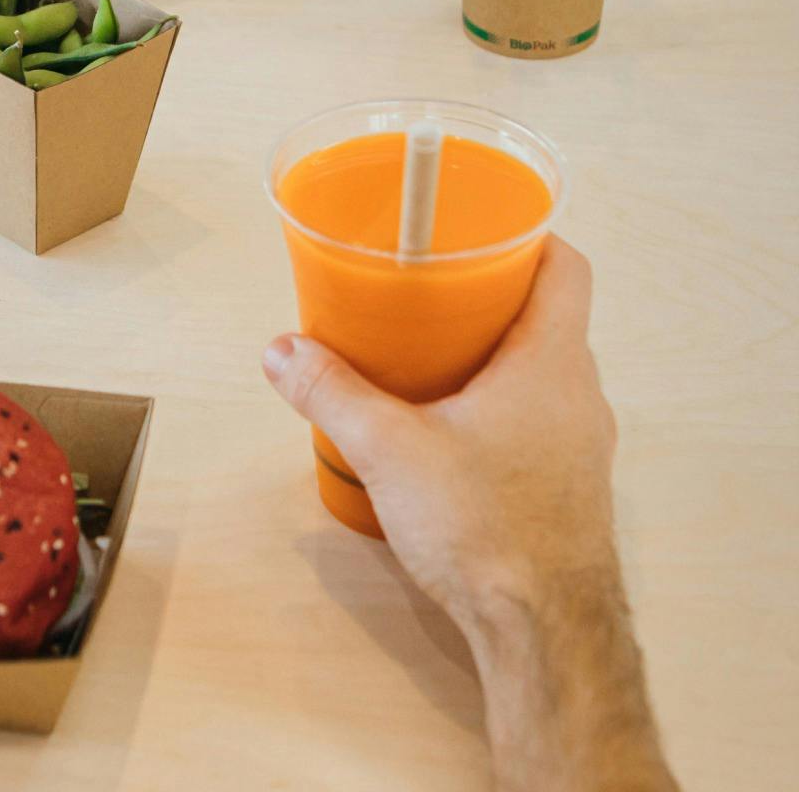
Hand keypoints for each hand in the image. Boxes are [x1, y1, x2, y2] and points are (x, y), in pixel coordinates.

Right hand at [261, 237, 617, 632]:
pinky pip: (536, 422)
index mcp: (551, 361)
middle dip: (486, 298)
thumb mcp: (388, 449)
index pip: (566, 267)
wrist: (543, 631)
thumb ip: (331, 392)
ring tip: (423, 358)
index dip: (528, 237)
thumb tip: (282, 350)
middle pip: (546, 318)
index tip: (477, 229)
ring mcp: (579, 447)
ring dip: (490, 357)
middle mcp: (579, 396)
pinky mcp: (566, 490)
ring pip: (540, 374)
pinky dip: (495, 408)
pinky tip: (443, 433)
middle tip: (425, 290)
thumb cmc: (484, 526)